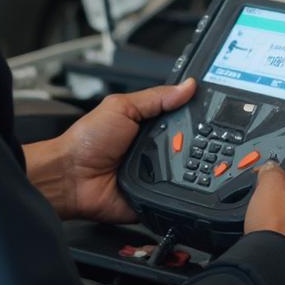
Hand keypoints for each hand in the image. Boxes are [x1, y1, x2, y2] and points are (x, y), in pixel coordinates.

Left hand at [27, 78, 195, 222]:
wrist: (70, 178)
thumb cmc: (87, 141)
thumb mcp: (121, 107)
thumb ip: (155, 97)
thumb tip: (186, 86)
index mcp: (147, 125)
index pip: (180, 117)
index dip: (195, 114)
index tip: (214, 109)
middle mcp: (154, 149)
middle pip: (189, 144)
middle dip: (196, 142)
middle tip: (196, 138)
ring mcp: (155, 174)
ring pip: (186, 170)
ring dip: (188, 166)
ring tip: (183, 159)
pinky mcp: (154, 197)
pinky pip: (175, 196)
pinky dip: (178, 190)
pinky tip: (178, 182)